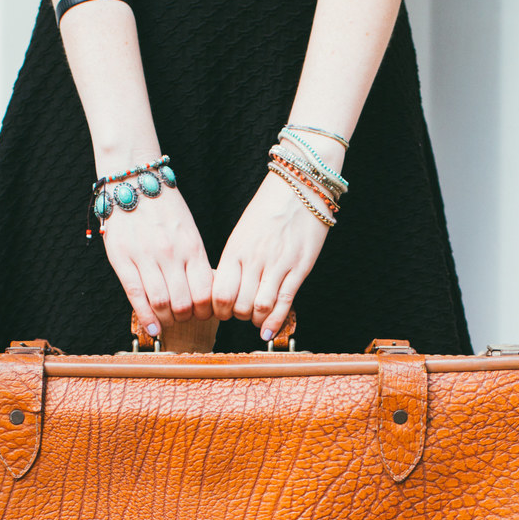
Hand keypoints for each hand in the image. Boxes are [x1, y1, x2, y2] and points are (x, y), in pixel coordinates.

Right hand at [98, 183, 212, 336]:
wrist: (134, 182)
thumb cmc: (164, 208)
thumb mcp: (189, 231)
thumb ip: (195, 260)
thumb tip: (203, 292)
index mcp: (191, 247)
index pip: (205, 293)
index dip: (206, 312)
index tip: (202, 315)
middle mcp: (170, 254)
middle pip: (184, 303)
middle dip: (186, 318)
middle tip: (183, 319)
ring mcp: (145, 257)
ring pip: (161, 303)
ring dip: (167, 320)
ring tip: (167, 321)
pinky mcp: (122, 259)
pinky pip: (136, 295)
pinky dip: (146, 318)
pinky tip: (153, 330)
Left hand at [213, 170, 331, 339]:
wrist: (300, 187)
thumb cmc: (269, 209)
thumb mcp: (243, 233)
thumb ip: (235, 261)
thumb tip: (227, 288)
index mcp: (235, 250)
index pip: (218, 293)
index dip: (218, 310)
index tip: (222, 310)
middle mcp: (254, 260)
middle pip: (238, 305)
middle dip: (237, 316)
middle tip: (240, 313)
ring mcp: (278, 265)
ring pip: (260, 308)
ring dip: (256, 319)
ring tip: (257, 317)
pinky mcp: (299, 268)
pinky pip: (284, 302)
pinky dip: (275, 323)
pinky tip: (268, 332)